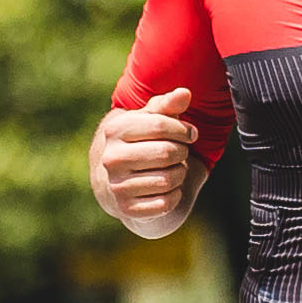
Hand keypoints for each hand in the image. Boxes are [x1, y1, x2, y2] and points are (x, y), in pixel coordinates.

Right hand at [91, 87, 203, 233]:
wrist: (121, 181)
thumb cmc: (143, 142)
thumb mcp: (152, 120)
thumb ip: (168, 105)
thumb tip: (185, 93)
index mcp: (114, 130)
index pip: (161, 124)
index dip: (184, 129)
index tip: (190, 133)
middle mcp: (111, 158)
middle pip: (168, 152)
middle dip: (182, 153)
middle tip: (179, 153)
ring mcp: (117, 185)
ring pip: (169, 179)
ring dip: (180, 174)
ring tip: (172, 169)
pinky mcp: (127, 209)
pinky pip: (166, 203)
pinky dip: (175, 195)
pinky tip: (167, 189)